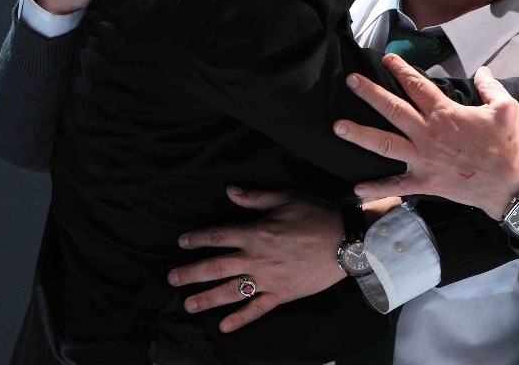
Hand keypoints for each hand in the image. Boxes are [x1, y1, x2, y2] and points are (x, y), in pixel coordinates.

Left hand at [166, 188, 345, 332]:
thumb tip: (229, 192)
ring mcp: (268, 280)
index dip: (197, 239)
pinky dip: (240, 319)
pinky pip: (257, 309)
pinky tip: (224, 327)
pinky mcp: (282, 294)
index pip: (218, 236)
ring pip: (230, 291)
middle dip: (191, 273)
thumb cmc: (317, 216)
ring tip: (187, 305)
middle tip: (171, 279)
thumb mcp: (287, 198)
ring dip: (206, 299)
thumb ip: (255, 197)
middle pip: (216, 267)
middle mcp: (257, 259)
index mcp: (256, 233)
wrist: (346, 243)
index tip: (181, 242)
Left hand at [334, 56, 518, 219]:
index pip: (417, 86)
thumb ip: (490, 86)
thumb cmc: (507, 145)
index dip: (400, 70)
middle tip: (350, 81)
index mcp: (445, 114)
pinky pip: (396, 185)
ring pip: (385, 144)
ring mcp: (423, 159)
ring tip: (338, 126)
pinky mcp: (425, 182)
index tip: (386, 59)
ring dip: (360, 135)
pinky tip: (356, 188)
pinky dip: (376, 188)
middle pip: (392, 109)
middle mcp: (428, 134)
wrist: (509, 185)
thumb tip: (482, 70)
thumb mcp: (506, 108)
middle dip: (369, 93)